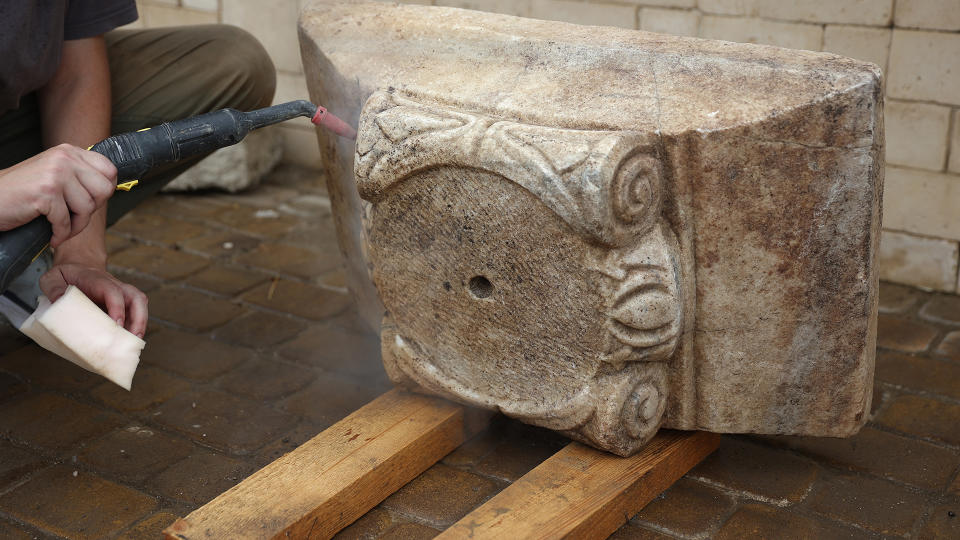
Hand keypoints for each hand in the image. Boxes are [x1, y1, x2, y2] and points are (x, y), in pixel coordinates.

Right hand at [0, 144, 116, 247]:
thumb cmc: (22, 193)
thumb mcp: (54, 175)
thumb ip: (79, 176)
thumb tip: (111, 188)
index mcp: (69, 152)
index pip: (109, 170)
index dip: (104, 191)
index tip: (90, 202)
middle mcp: (64, 158)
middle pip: (104, 190)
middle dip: (91, 211)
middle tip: (73, 218)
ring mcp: (55, 174)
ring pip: (87, 208)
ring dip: (74, 226)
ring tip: (60, 227)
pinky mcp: (45, 192)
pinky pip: (67, 222)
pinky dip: (60, 234)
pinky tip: (51, 235)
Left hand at [39, 263, 147, 337]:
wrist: (78, 267)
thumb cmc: (66, 275)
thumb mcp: (52, 278)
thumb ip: (53, 289)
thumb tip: (59, 303)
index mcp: (97, 280)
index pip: (113, 291)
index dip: (117, 307)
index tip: (116, 324)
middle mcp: (115, 286)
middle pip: (137, 298)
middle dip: (139, 318)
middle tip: (132, 338)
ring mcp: (121, 295)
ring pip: (140, 305)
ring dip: (140, 324)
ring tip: (133, 343)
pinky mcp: (121, 304)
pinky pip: (135, 313)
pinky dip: (134, 327)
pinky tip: (127, 341)